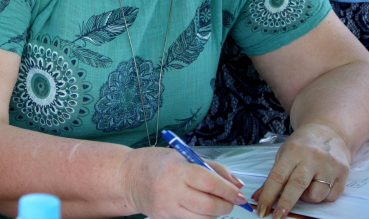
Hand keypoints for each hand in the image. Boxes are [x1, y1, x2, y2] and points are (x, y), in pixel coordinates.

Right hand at [122, 146, 248, 218]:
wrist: (128, 176)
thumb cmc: (158, 162)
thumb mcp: (184, 156)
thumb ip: (213, 168)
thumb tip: (237, 184)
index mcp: (178, 168)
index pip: (211, 183)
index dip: (229, 191)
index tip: (240, 195)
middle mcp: (171, 189)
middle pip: (209, 206)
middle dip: (226, 206)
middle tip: (231, 201)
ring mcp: (167, 206)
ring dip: (215, 214)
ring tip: (215, 204)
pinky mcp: (164, 218)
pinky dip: (201, 217)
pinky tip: (200, 208)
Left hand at [252, 124, 349, 217]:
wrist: (329, 131)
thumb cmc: (302, 145)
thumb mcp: (284, 154)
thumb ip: (273, 177)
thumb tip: (258, 197)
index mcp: (293, 151)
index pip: (278, 177)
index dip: (269, 195)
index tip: (262, 210)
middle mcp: (312, 158)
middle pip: (297, 186)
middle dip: (285, 204)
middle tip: (277, 217)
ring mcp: (329, 166)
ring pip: (316, 195)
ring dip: (307, 198)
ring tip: (305, 187)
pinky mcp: (343, 173)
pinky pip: (331, 196)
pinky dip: (322, 196)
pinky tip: (319, 185)